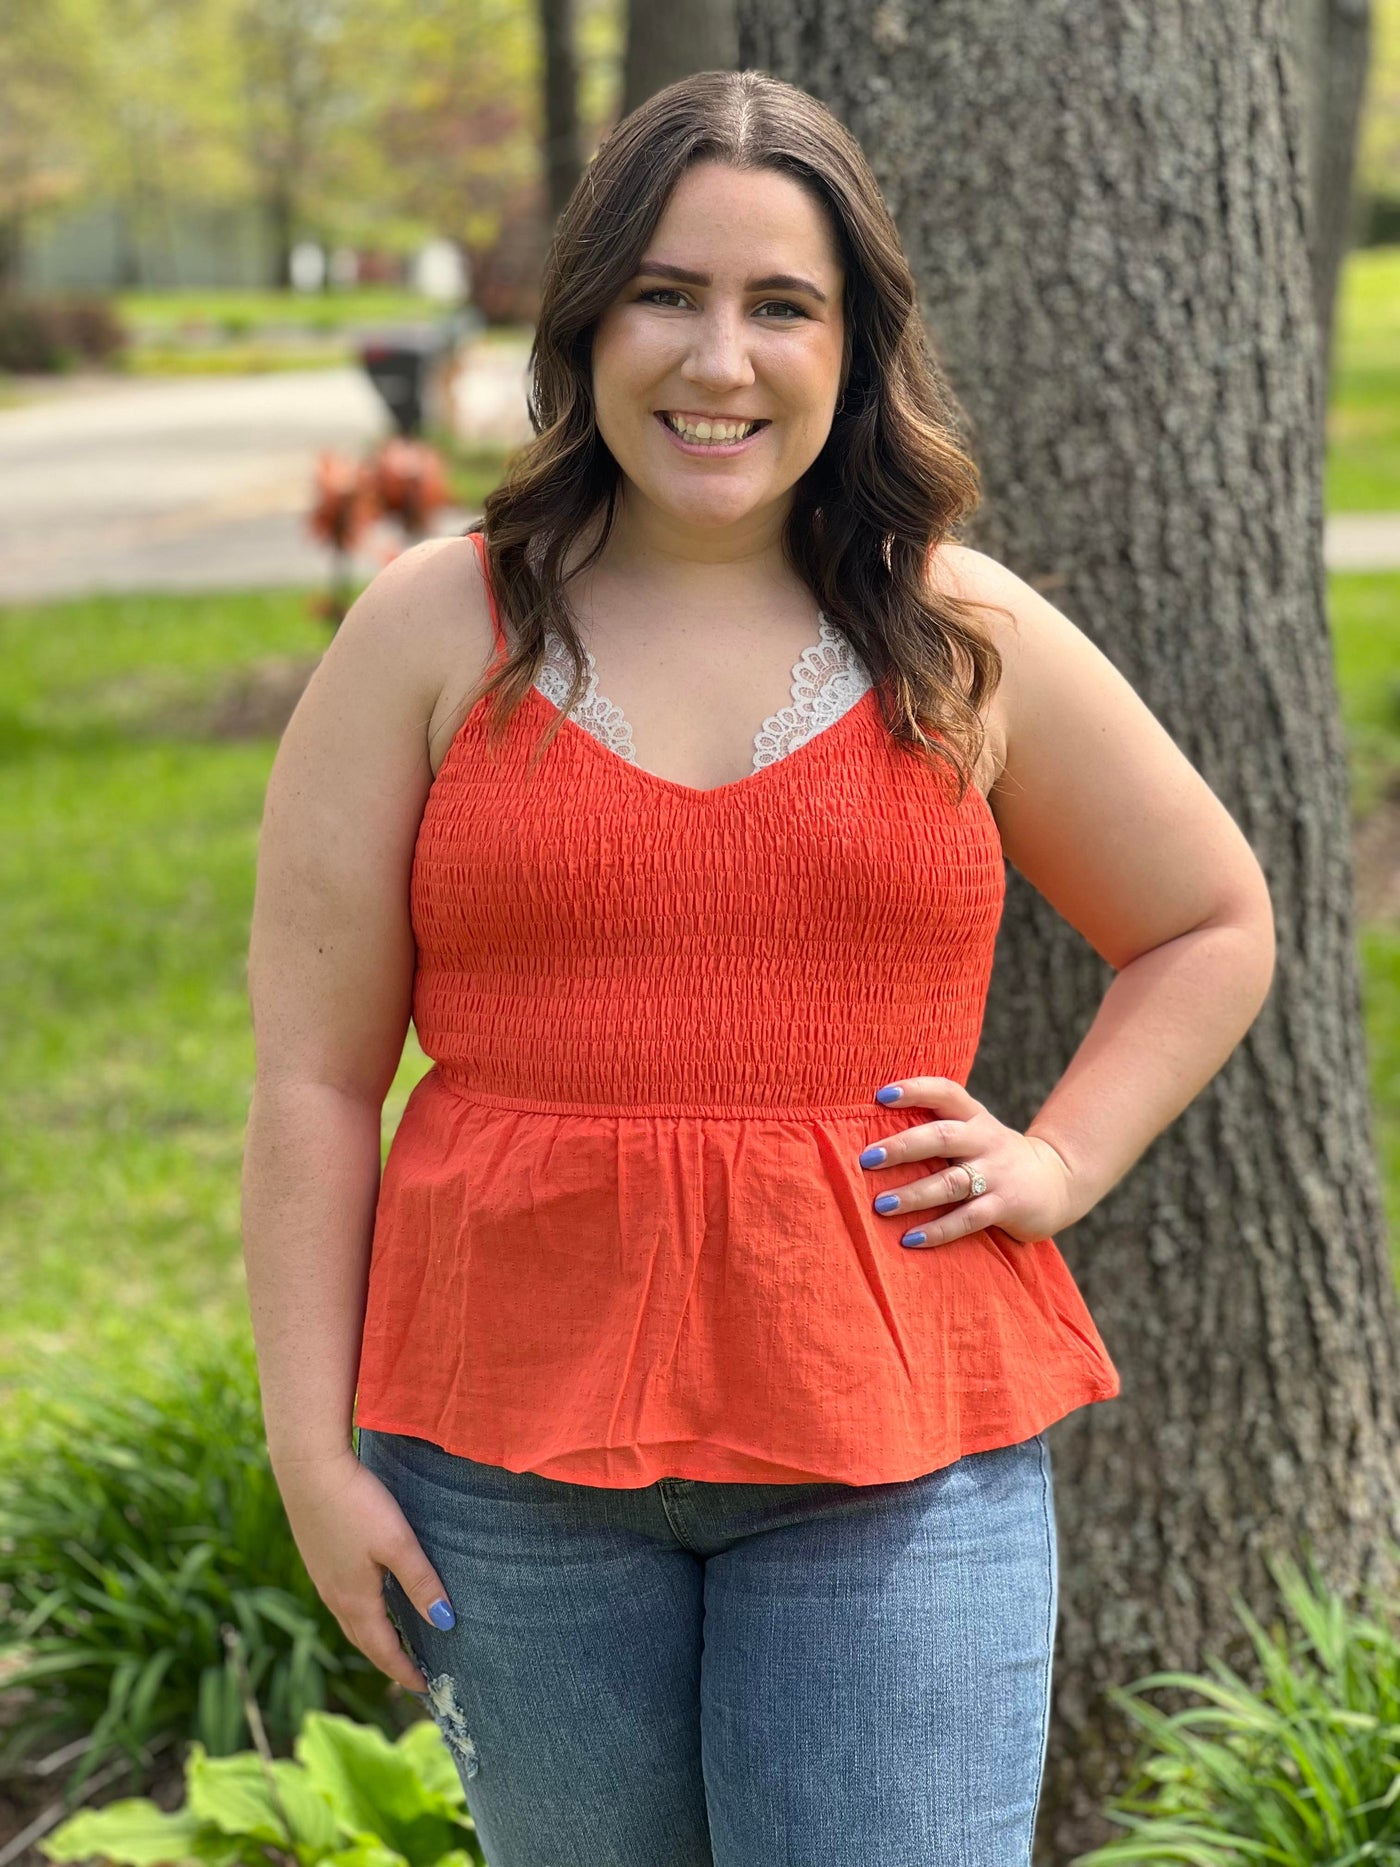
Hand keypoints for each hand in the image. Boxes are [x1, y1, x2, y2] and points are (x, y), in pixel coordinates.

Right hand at [271, 1448, 451, 1694]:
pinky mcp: (318, 1558)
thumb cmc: (356, 1504)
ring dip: (373, 1638)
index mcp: (355, 1599)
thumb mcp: (397, 1543)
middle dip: (388, 1661)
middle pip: (364, 1642)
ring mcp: (322, 1577)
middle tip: (413, 1673)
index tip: (425, 1688)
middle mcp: (334, 1596)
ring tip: (396, 1642)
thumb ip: (421, 1582)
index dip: (404, 1672)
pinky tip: (371, 1600)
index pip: (383, 1650)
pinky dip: (361, 1615)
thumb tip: (445, 1622)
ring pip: (351, 1621)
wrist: (308, 1468)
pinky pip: (342, 1601)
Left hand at [858, 1075, 1074, 1248]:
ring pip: (951, 1182)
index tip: (882, 1095)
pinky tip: (910, 1238)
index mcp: (974, 1117)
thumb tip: (873, 1132)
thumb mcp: (975, 1131)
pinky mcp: (1005, 1206)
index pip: (946, 1092)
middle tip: (868, 1158)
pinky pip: (968, 1219)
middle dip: (903, 1147)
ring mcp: (996, 1174)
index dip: (915, 1090)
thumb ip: (937, 1127)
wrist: (1057, 1181)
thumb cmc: (995, 1155)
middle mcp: (985, 1141)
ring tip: (881, 1205)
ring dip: (913, 1194)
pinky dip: (938, 1230)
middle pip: (942, 1137)